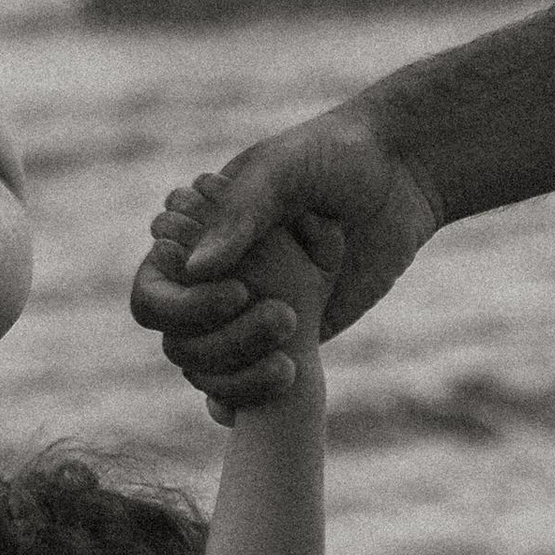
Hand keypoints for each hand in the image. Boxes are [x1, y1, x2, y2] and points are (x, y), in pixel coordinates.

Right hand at [130, 106, 441, 412]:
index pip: (153, 290)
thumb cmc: (334, 155)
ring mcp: (250, 312)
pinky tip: (275, 396)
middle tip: (288, 316)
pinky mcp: (289, 338)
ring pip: (212, 370)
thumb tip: (193, 270)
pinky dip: (249, 400)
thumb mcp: (283, 171)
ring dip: (244, 373)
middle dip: (228, 341)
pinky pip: (252, 382)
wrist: (402, 174)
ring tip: (296, 353)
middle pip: (181, 341)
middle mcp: (216, 279)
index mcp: (195, 234)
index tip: (241, 290)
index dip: (182, 306)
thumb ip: (239, 213)